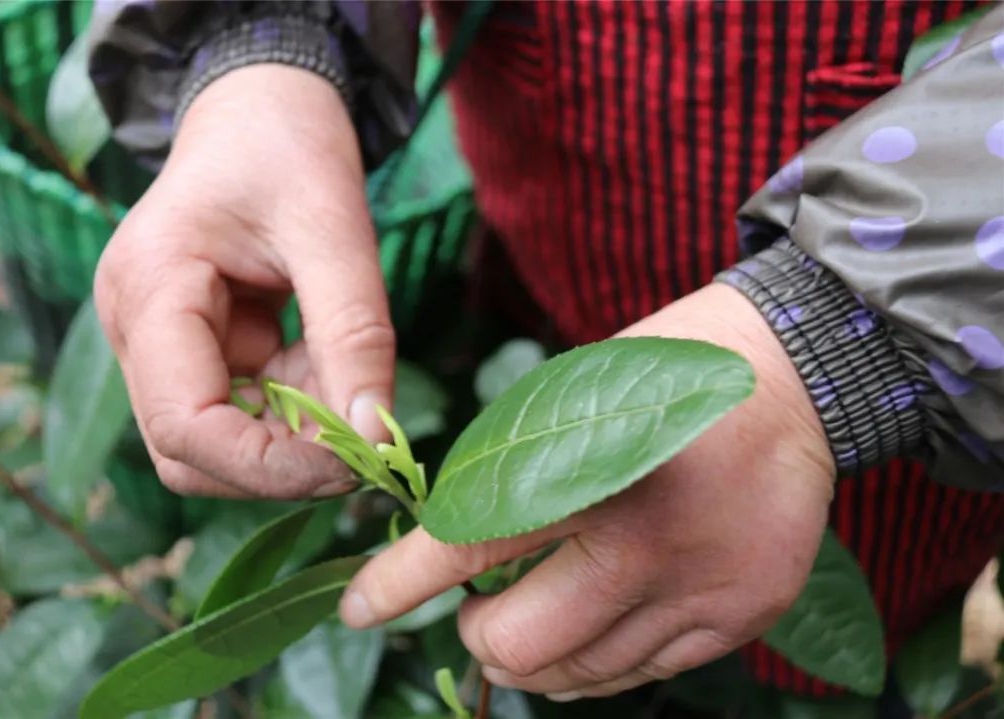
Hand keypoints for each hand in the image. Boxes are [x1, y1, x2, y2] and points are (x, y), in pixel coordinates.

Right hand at [95, 65, 392, 498]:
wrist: (262, 106)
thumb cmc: (288, 146)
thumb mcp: (334, 229)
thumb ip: (354, 334)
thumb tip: (377, 436)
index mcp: (149, 292)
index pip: (183, 428)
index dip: (269, 465)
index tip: (355, 459)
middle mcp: (138, 330)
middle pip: (191, 454)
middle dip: (282, 463)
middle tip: (365, 443)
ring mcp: (162, 344)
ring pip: (219, 444)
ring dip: (294, 439)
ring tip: (353, 388)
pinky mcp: (196, 350)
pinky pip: (244, 412)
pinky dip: (297, 411)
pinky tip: (333, 371)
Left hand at [339, 284, 835, 699]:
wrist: (793, 376)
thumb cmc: (665, 374)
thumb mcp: (574, 396)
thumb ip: (517, 472)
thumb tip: (452, 546)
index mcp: (592, 465)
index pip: (468, 543)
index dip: (400, 584)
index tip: (360, 607)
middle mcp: (647, 542)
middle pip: (519, 643)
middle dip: (476, 633)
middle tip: (475, 607)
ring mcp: (699, 588)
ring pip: (575, 677)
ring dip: (532, 656)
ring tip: (533, 616)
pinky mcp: (739, 616)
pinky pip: (638, 676)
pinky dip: (595, 663)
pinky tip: (592, 624)